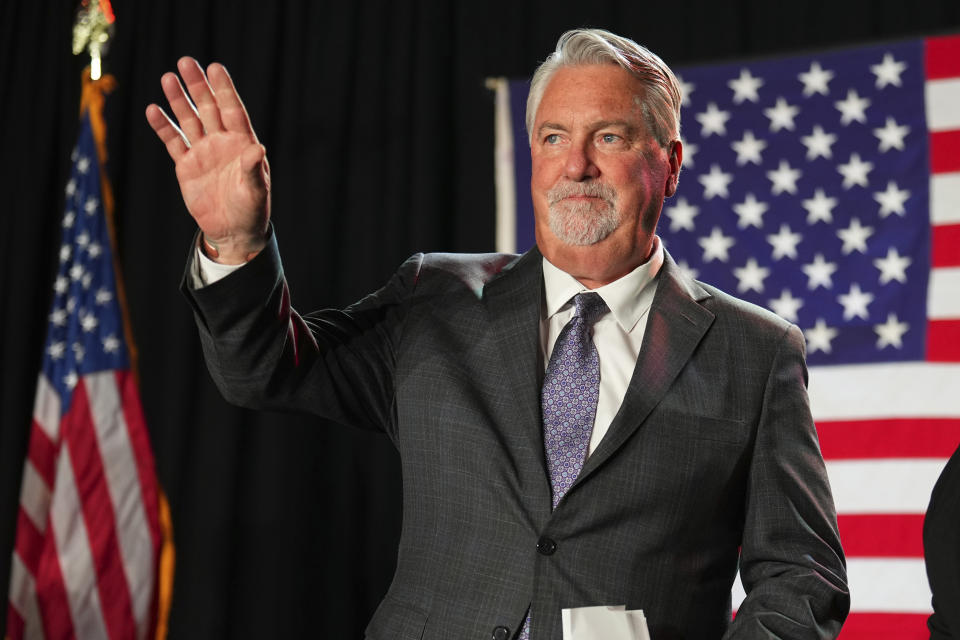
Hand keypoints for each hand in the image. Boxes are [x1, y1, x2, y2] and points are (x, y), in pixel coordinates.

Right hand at [146, 58, 269, 263]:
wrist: (233, 231)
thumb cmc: (251, 210)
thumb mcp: (255, 191)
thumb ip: (253, 169)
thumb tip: (257, 148)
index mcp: (242, 144)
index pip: (233, 110)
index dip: (224, 89)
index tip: (215, 67)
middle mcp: (222, 143)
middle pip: (209, 108)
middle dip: (198, 86)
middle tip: (186, 62)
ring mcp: (203, 152)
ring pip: (189, 120)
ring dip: (179, 100)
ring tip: (168, 78)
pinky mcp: (186, 166)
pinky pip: (173, 141)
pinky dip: (163, 127)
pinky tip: (154, 110)